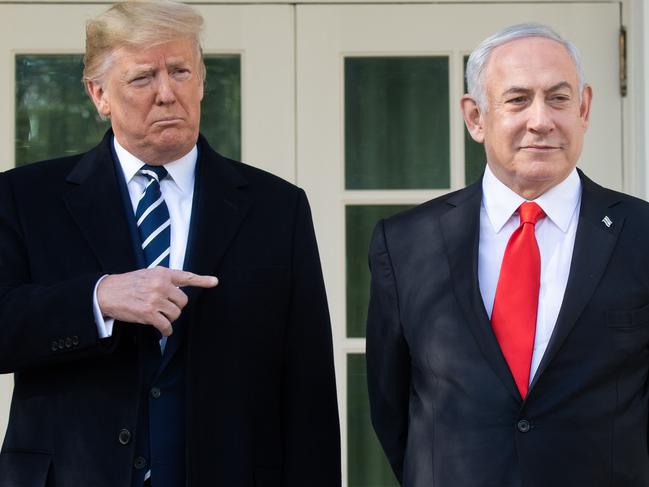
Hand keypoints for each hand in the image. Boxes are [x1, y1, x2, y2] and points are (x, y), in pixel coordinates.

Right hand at [97, 267, 217, 335]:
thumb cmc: (127, 284)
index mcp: (162, 273)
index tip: (214, 282)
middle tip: (164, 307)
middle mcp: (161, 285)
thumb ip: (163, 279)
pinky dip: (165, 330)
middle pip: (182, 301)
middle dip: (175, 307)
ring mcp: (155, 299)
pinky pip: (166, 325)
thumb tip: (177, 288)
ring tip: (159, 315)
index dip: (202, 280)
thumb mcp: (147, 274)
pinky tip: (162, 329)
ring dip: (169, 318)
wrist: (106, 293)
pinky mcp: (149, 313)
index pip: (186, 276)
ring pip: (176, 314)